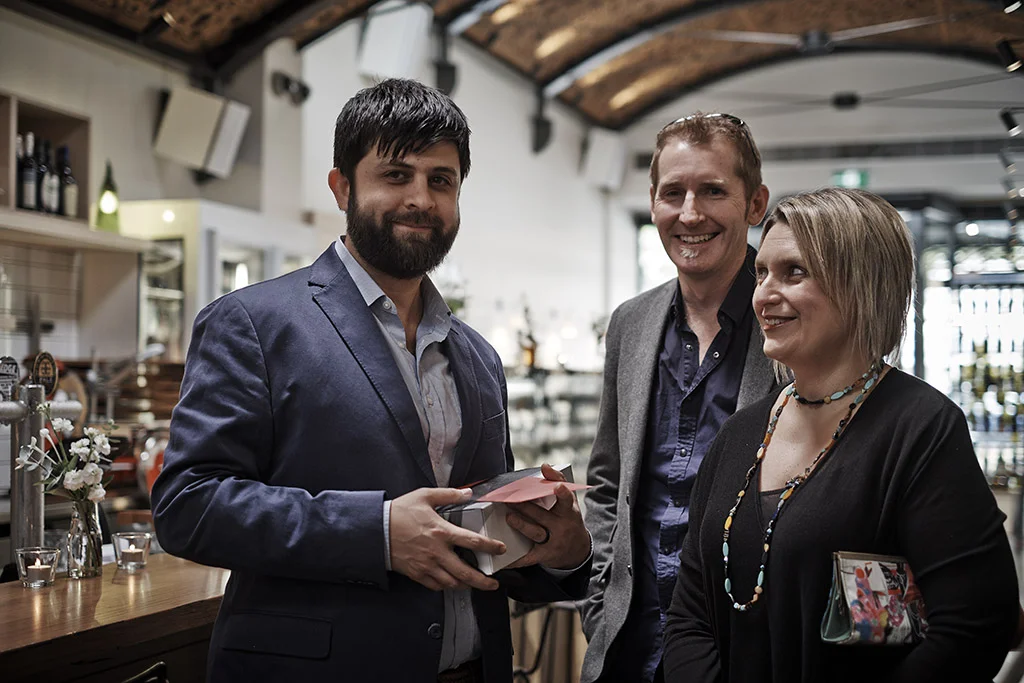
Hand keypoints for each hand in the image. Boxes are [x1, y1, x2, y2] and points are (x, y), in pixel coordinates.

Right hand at [389, 487, 505, 591]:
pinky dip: (445, 586)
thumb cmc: (399, 512)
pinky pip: (435, 586)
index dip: (491, 547)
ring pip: (451, 583)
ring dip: (465, 585)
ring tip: (473, 584)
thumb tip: (467, 492)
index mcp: (442, 532)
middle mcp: (437, 552)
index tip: (501, 549)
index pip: (473, 542)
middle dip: (483, 582)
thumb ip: (448, 494)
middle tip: (493, 584)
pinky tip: (450, 583)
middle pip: (466, 573)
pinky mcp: (416, 573)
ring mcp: (426, 565)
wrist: (376, 530)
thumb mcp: (424, 496)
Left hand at [505, 464, 590, 570]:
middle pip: (543, 515)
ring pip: (535, 533)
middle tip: (510, 499)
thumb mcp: (569, 502)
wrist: (577, 550)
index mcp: (568, 512)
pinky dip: (514, 559)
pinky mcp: (544, 555)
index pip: (567, 500)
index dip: (563, 493)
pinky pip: (527, 557)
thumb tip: (545, 465)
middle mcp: (561, 527)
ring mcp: (553, 542)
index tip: (557, 486)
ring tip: (509, 517)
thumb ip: (558, 481)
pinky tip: (502, 554)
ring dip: (521, 525)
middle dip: (526, 507)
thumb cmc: (568, 520)